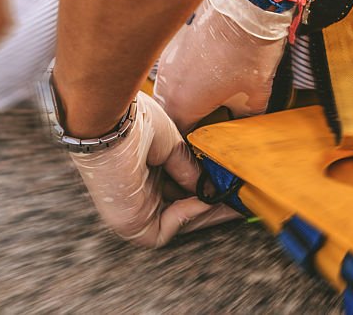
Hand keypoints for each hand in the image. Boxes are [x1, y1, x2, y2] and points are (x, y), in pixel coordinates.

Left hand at [69, 90, 236, 246]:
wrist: (111, 125)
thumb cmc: (135, 123)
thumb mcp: (172, 145)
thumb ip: (189, 169)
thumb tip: (210, 187)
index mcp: (146, 169)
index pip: (179, 187)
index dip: (205, 188)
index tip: (231, 185)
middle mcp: (141, 191)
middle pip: (182, 206)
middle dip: (212, 204)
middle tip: (240, 200)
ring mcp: (135, 209)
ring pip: (178, 220)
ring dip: (206, 211)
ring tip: (232, 199)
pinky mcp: (131, 224)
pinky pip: (166, 229)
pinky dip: (188, 216)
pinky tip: (203, 198)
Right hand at [154, 0, 292, 132]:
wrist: (245, 5)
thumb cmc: (249, 52)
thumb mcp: (255, 95)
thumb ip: (244, 118)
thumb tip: (242, 123)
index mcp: (180, 104)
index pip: (178, 138)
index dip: (193, 145)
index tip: (207, 145)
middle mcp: (166, 83)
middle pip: (170, 114)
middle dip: (187, 121)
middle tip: (210, 122)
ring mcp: (167, 60)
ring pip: (170, 89)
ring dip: (185, 96)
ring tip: (210, 97)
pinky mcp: (174, 42)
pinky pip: (174, 68)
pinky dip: (187, 75)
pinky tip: (208, 71)